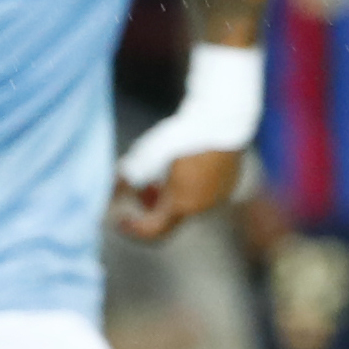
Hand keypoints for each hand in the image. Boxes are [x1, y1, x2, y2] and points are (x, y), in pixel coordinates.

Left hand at [110, 145, 243, 243]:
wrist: (222, 118)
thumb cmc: (183, 134)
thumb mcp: (148, 152)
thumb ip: (131, 173)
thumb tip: (119, 182)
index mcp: (180, 204)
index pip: (151, 229)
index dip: (133, 227)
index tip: (120, 219)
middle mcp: (201, 207)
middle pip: (170, 217)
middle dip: (152, 207)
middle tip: (140, 189)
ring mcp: (218, 197)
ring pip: (188, 205)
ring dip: (171, 197)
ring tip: (163, 175)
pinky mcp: (230, 184)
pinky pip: (204, 194)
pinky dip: (190, 188)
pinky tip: (186, 167)